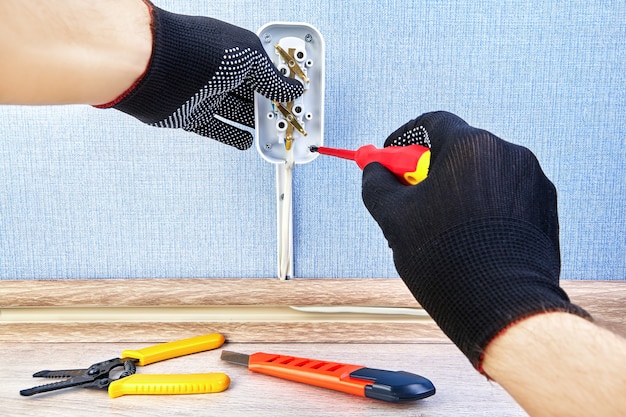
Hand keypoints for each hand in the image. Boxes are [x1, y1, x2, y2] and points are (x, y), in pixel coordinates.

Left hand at [98, 3, 303, 149]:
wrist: (151, 67)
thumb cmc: (198, 49)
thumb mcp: (249, 57)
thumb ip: (272, 77)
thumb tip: (294, 89)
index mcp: (234, 52)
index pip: (265, 72)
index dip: (281, 86)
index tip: (297, 100)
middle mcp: (219, 72)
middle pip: (252, 95)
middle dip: (271, 107)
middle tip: (288, 121)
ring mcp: (205, 95)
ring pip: (237, 113)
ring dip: (256, 125)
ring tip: (275, 134)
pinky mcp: (190, 116)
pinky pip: (217, 130)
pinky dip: (233, 137)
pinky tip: (247, 143)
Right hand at [362, 111, 588, 368]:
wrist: (501, 304)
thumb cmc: (445, 259)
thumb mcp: (394, 218)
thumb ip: (377, 184)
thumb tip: (374, 170)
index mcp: (470, 146)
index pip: (431, 123)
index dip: (404, 139)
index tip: (391, 159)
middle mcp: (507, 153)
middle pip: (458, 148)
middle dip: (430, 168)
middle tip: (411, 195)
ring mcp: (532, 179)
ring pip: (482, 173)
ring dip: (459, 189)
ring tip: (443, 228)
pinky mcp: (545, 206)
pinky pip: (505, 194)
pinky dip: (485, 206)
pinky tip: (471, 238)